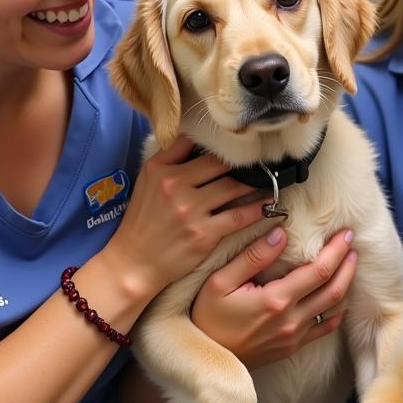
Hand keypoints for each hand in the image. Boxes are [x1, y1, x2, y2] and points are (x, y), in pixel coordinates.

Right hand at [103, 135, 267, 299]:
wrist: (134, 262)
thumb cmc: (143, 221)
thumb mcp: (147, 182)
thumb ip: (170, 160)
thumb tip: (197, 140)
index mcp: (159, 168)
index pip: (192, 141)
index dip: (216, 140)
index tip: (234, 139)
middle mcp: (174, 185)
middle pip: (219, 163)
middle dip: (240, 162)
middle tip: (259, 159)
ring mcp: (189, 210)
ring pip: (233, 187)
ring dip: (254, 184)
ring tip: (269, 180)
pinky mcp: (203, 233)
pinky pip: (239, 216)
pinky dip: (257, 209)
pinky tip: (269, 204)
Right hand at [191, 227, 356, 367]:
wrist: (206, 360)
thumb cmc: (208, 317)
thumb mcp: (220, 282)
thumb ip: (253, 256)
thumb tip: (281, 233)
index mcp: (276, 300)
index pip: (318, 271)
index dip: (336, 250)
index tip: (345, 233)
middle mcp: (291, 320)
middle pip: (334, 289)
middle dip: (347, 263)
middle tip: (352, 241)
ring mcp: (295, 337)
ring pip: (334, 309)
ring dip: (346, 284)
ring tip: (349, 263)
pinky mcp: (293, 347)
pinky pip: (325, 328)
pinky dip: (338, 309)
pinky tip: (339, 295)